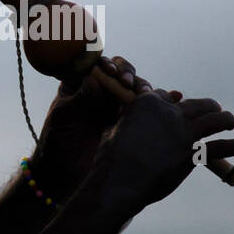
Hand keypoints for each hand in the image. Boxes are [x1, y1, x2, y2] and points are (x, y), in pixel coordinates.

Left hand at [28, 55, 151, 198]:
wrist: (65, 170)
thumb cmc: (58, 140)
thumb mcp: (64, 116)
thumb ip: (79, 98)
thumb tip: (94, 79)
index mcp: (83, 83)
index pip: (99, 65)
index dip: (107, 64)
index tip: (110, 71)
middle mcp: (103, 90)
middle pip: (121, 73)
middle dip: (127, 74)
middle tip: (128, 84)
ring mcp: (117, 104)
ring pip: (136, 88)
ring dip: (143, 87)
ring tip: (147, 94)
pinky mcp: (130, 119)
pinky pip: (148, 106)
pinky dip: (162, 100)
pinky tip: (175, 97)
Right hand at [93, 91, 233, 213]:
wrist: (121, 180)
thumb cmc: (111, 160)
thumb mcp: (114, 132)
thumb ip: (125, 122)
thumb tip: (126, 122)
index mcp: (148, 103)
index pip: (165, 96)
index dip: (172, 103)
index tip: (176, 107)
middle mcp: (170, 113)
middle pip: (197, 103)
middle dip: (207, 106)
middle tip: (214, 110)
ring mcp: (184, 132)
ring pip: (215, 119)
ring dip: (226, 119)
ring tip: (231, 122)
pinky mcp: (194, 152)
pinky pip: (223, 147)